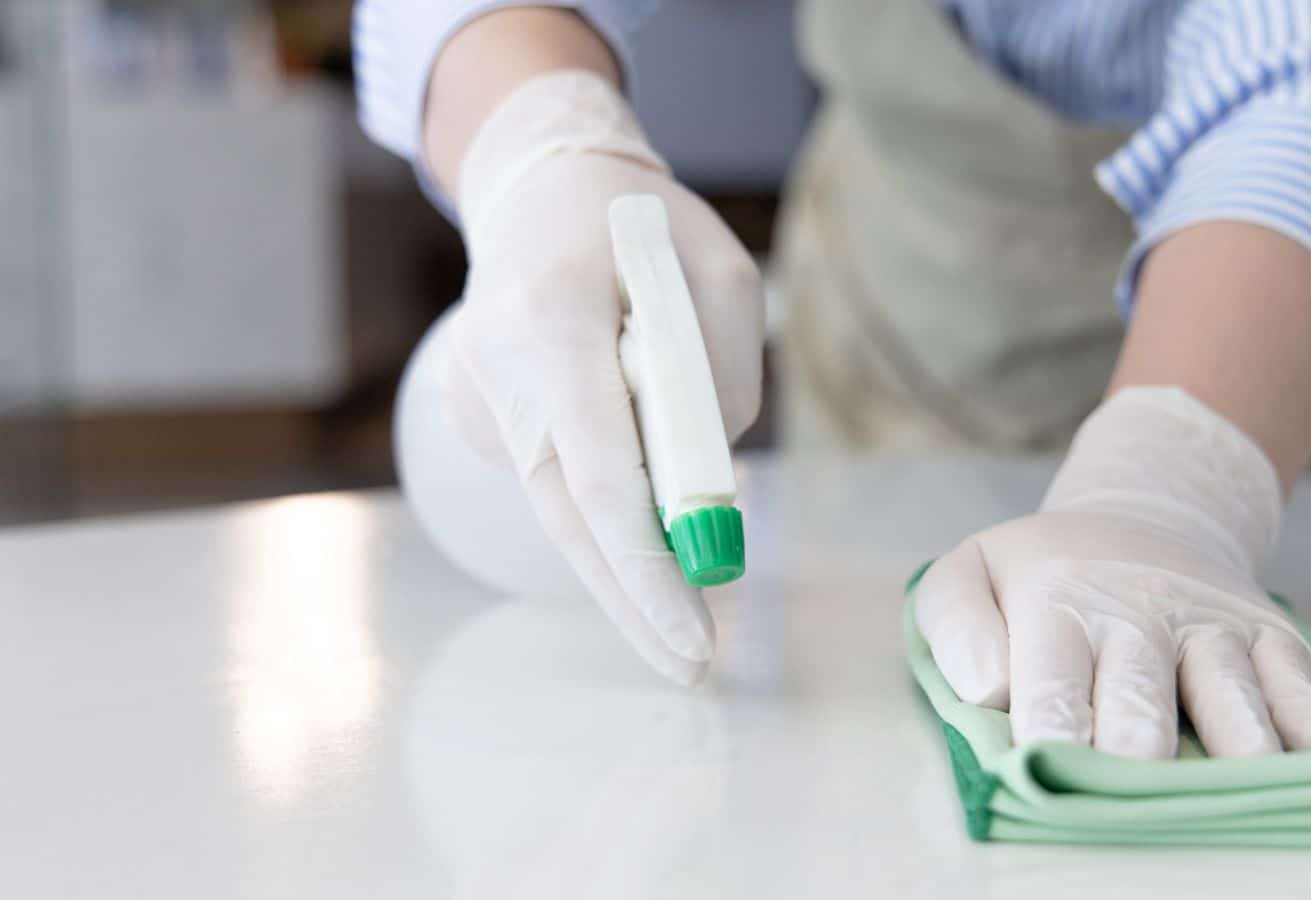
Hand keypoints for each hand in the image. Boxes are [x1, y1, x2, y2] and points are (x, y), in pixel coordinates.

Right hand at [447, 72, 763, 685]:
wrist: (537, 192)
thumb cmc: (642, 229)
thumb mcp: (721, 277)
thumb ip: (719, 380)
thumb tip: (706, 496)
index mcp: (551, 322)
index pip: (598, 472)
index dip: (647, 564)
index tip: (695, 632)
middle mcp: (494, 371)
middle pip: (569, 519)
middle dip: (637, 599)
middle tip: (694, 665)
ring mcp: (475, 402)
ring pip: (566, 506)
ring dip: (632, 541)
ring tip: (686, 536)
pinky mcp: (477, 419)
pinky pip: (560, 477)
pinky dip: (609, 493)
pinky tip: (631, 441)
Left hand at [913, 387, 1310, 757]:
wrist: (1142, 513)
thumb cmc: (1043, 572)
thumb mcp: (970, 574)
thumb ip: (955, 629)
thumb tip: (986, 692)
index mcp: (1056, 602)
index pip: (1051, 686)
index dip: (1053, 737)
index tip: (1050, 771)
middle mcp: (1138, 611)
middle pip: (1140, 701)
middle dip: (1133, 752)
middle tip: (1129, 783)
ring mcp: (1208, 622)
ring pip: (1226, 691)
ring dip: (1234, 739)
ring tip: (1240, 772)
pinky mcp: (1267, 632)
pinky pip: (1294, 677)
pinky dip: (1304, 716)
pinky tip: (1306, 747)